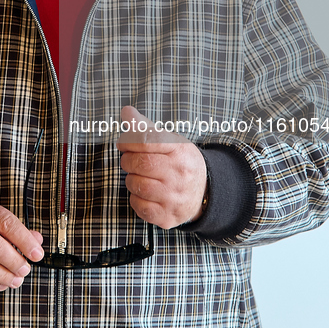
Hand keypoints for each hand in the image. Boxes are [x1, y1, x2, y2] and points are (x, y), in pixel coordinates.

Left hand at [117, 105, 207, 228]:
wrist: (205, 192)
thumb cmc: (180, 162)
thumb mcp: (170, 141)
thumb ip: (145, 127)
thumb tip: (126, 111)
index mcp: (180, 150)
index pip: (146, 141)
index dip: (128, 141)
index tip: (123, 144)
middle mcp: (180, 174)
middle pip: (140, 163)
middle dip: (128, 161)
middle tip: (130, 161)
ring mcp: (175, 197)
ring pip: (137, 185)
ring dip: (131, 180)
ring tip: (139, 176)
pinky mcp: (168, 216)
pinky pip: (139, 206)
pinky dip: (135, 198)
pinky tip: (144, 193)